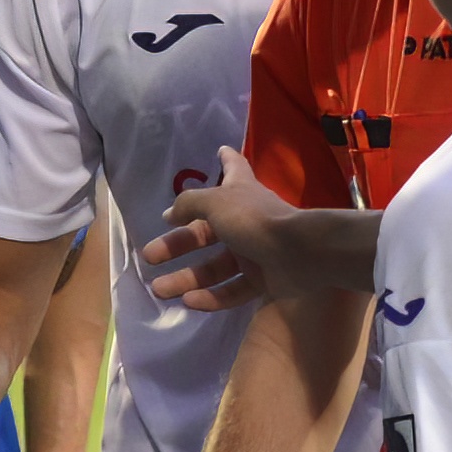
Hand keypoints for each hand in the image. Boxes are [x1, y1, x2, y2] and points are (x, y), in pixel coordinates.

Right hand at [145, 150, 293, 314]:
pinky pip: (233, 290)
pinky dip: (212, 297)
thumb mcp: (215, 203)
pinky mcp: (263, 281)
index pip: (233, 167)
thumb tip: (169, 215)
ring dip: (187, 278)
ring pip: (215, 268)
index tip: (219, 150)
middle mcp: (246, 220)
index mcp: (239, 193)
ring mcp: (255, 253)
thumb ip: (189, 204)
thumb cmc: (256, 219)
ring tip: (159, 290)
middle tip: (150, 256)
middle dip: (177, 244)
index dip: (226, 159)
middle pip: (205, 232)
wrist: (301, 253)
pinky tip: (189, 302)